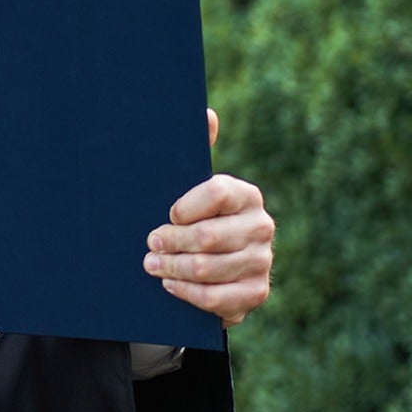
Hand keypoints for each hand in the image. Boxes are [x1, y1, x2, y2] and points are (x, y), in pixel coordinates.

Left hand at [143, 109, 273, 326]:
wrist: (210, 268)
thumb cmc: (192, 219)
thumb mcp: (188, 187)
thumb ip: (196, 151)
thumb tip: (206, 113)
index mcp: (246, 195)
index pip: (216, 192)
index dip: (185, 206)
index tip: (166, 214)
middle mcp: (261, 226)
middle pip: (208, 236)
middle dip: (170, 242)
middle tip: (149, 244)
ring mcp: (261, 262)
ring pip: (208, 268)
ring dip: (172, 268)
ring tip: (151, 265)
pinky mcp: (255, 293)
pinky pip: (216, 298)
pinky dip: (187, 293)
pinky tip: (170, 285)